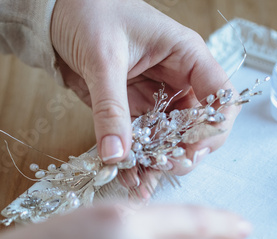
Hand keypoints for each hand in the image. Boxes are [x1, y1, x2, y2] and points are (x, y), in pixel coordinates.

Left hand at [51, 0, 239, 175]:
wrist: (56, 11)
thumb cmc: (89, 13)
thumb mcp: (103, 58)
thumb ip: (111, 108)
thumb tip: (117, 155)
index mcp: (186, 56)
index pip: (220, 96)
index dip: (215, 126)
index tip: (194, 149)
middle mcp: (177, 80)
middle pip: (199, 126)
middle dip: (185, 151)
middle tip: (165, 167)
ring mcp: (156, 98)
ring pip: (170, 139)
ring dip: (159, 163)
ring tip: (141, 184)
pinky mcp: (134, 111)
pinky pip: (143, 142)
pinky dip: (138, 161)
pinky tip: (130, 179)